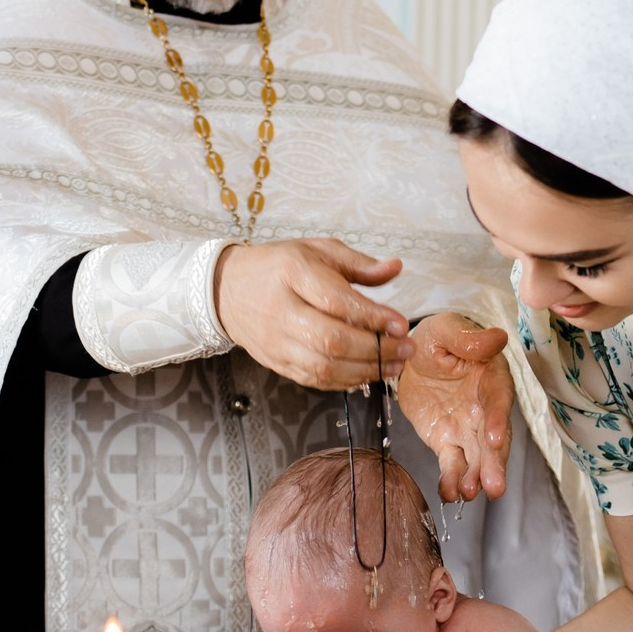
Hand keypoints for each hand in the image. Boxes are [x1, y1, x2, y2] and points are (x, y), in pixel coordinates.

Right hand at [215, 240, 413, 388]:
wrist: (227, 289)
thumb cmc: (278, 267)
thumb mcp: (317, 251)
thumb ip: (357, 263)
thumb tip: (395, 268)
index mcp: (292, 273)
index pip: (335, 300)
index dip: (372, 316)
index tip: (400, 323)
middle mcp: (281, 309)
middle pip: (331, 340)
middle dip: (375, 349)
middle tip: (405, 348)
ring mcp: (275, 341)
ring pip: (323, 366)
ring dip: (365, 370)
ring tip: (393, 365)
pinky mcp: (275, 362)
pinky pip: (313, 379)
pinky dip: (345, 380)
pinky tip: (366, 373)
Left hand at [396, 314, 513, 500]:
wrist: (413, 356)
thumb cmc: (437, 338)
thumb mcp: (446, 330)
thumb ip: (468, 338)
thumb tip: (497, 338)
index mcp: (490, 378)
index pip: (498, 400)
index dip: (499, 420)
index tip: (494, 438)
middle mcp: (484, 407)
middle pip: (493, 438)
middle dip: (494, 462)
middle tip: (494, 485)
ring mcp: (467, 428)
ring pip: (476, 457)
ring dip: (475, 476)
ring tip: (469, 493)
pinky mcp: (447, 441)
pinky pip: (452, 464)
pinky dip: (452, 479)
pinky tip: (450, 493)